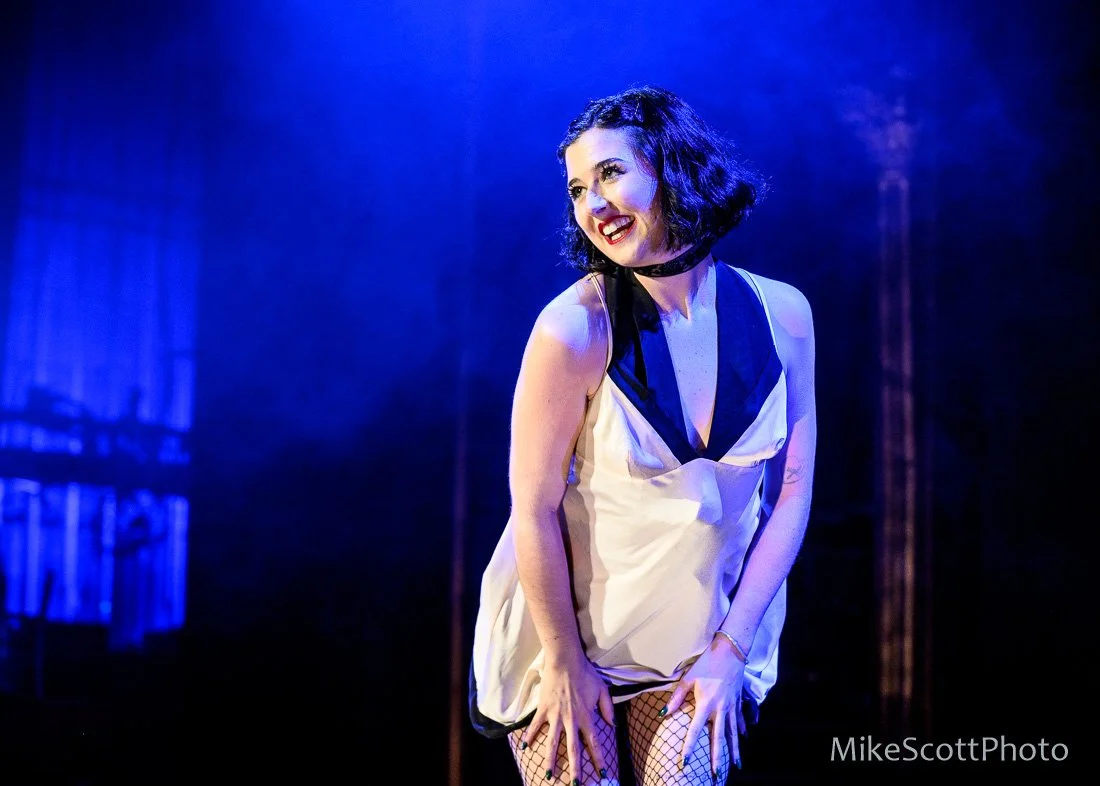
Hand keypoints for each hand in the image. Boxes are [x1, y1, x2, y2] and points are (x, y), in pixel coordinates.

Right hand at [523, 650, 614, 782]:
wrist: (565, 661)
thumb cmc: (585, 674)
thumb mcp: (602, 689)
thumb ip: (607, 708)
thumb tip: (612, 724)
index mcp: (587, 717)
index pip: (594, 743)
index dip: (598, 759)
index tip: (601, 774)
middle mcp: (571, 720)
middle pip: (573, 749)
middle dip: (575, 769)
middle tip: (575, 785)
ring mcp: (556, 716)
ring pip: (553, 743)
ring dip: (551, 760)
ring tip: (550, 775)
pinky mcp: (544, 709)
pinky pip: (536, 726)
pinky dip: (530, 736)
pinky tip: (526, 748)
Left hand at [661, 636, 746, 772]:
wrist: (730, 651)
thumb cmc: (706, 663)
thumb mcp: (688, 678)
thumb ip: (676, 698)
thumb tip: (663, 714)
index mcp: (706, 703)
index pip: (695, 731)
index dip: (689, 748)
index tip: (685, 763)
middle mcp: (721, 708)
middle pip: (718, 738)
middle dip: (716, 758)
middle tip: (715, 775)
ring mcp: (732, 706)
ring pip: (733, 733)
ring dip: (733, 750)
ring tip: (735, 765)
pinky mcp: (738, 701)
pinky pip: (740, 720)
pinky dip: (741, 731)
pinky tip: (742, 740)